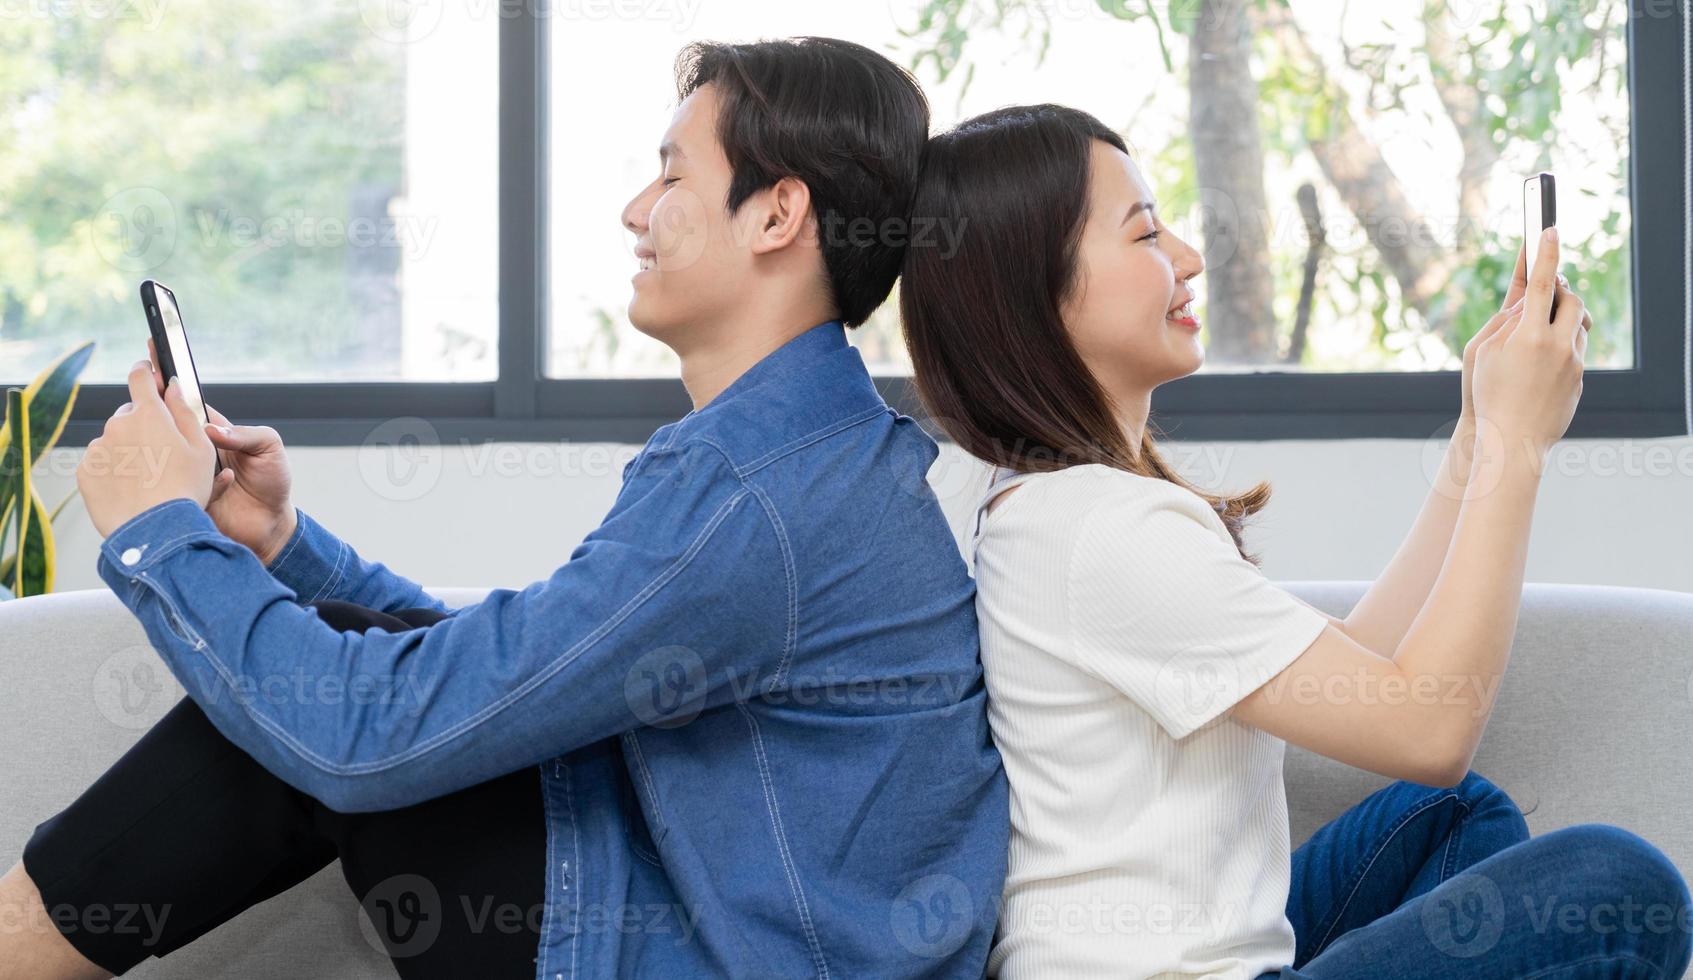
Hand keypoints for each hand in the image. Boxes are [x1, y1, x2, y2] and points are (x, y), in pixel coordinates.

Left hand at [77, 359, 216, 537]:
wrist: (154, 531)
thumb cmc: (184, 490)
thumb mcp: (201, 448)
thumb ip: (185, 411)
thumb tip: (174, 387)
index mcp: (149, 414)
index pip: (140, 377)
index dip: (146, 372)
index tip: (148, 373)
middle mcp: (118, 425)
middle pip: (129, 415)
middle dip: (143, 425)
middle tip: (162, 453)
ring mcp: (98, 448)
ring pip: (114, 441)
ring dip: (127, 451)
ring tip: (148, 479)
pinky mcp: (86, 471)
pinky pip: (99, 463)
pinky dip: (113, 471)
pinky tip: (131, 489)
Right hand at [145, 337, 296, 563]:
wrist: (269, 527)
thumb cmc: (273, 483)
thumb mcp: (269, 449)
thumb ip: (247, 434)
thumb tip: (212, 430)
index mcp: (213, 431)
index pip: (186, 401)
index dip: (170, 381)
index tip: (153, 357)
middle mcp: (192, 448)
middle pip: (163, 422)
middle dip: (150, 407)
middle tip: (142, 397)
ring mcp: (182, 470)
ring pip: (156, 450)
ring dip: (152, 442)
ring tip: (152, 435)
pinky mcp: (179, 494)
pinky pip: (166, 481)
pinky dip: (169, 477)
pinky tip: (185, 478)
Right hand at [1470, 228, 1592, 460]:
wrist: (1510, 441)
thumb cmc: (1487, 395)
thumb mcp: (1482, 352)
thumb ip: (1505, 321)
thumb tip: (1529, 304)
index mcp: (1529, 335)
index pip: (1543, 282)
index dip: (1545, 252)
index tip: (1549, 228)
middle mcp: (1558, 345)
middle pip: (1572, 300)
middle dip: (1562, 290)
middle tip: (1549, 289)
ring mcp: (1574, 363)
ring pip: (1579, 325)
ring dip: (1564, 319)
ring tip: (1542, 330)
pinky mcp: (1581, 380)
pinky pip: (1577, 351)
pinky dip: (1563, 346)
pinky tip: (1542, 364)